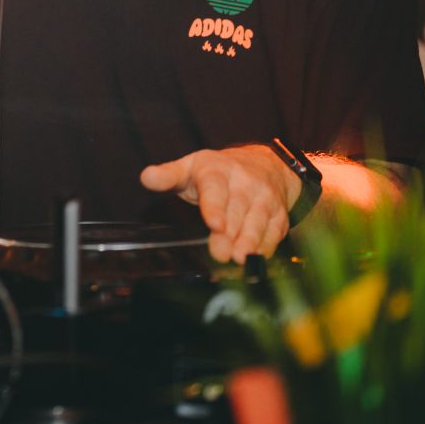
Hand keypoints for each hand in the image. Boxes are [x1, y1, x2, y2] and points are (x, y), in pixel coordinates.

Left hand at [139, 145, 298, 263]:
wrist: (263, 165)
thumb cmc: (217, 172)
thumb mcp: (190, 167)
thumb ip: (167, 176)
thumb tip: (146, 177)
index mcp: (218, 170)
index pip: (216, 189)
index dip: (215, 207)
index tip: (214, 224)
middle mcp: (245, 183)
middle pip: (237, 210)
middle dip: (230, 233)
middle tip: (220, 253)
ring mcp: (265, 199)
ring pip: (258, 222)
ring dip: (250, 242)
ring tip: (240, 258)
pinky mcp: (278, 215)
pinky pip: (274, 232)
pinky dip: (266, 246)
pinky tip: (257, 259)